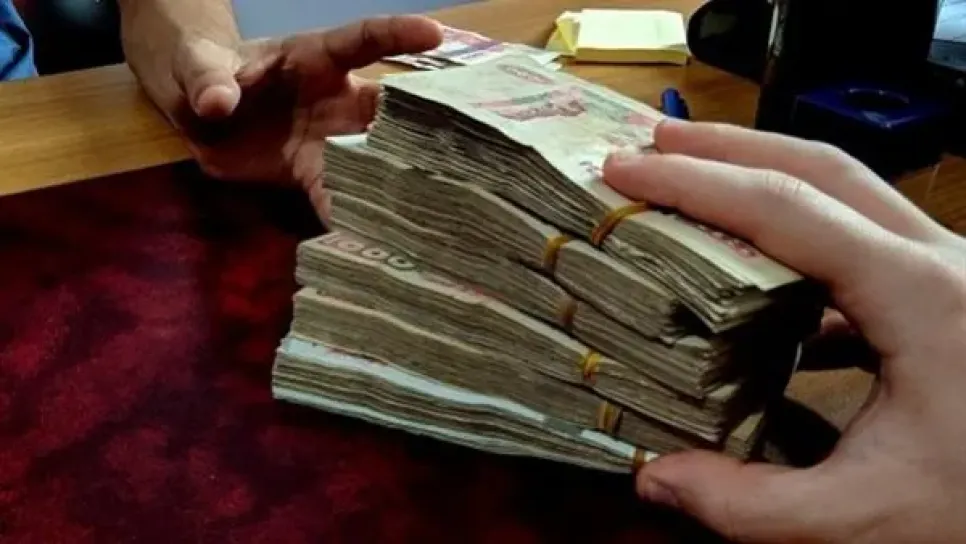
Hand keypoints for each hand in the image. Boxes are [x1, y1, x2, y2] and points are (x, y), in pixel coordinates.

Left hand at [127, 15, 442, 219]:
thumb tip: (218, 103)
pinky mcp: (312, 174)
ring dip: (395, 180)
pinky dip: (351, 217)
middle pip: (385, 109)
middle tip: (455, 144)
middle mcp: (336, 98)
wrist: (195, 109)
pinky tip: (370, 240)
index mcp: (315, 57)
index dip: (399, 35)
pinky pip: (336, 196)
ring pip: (373, 158)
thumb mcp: (197, 63)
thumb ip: (208, 79)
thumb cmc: (205, 67)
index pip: (364, 40)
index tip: (435, 35)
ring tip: (426, 205)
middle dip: (419, 124)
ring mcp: (329, 139)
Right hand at [603, 119, 965, 542]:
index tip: (627, 172)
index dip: (696, 184)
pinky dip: (797, 241)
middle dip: (731, 148)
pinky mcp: (946, 296)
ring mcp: (948, 272)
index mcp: (922, 295)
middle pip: (823, 168)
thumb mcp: (870, 517)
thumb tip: (655, 478)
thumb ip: (753, 504)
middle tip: (655, 145)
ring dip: (765, 179)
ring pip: (847, 195)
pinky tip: (755, 274)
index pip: (786, 209)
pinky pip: (861, 245)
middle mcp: (940, 262)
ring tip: (694, 180)